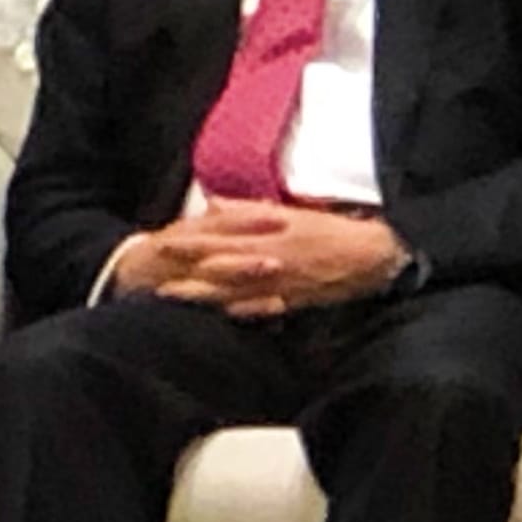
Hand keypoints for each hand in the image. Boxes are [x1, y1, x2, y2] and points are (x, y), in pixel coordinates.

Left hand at [144, 201, 407, 318]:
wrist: (369, 255)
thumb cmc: (330, 231)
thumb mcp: (289, 214)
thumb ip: (249, 211)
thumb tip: (215, 205)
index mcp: (265, 236)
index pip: (219, 239)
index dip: (189, 242)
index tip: (162, 241)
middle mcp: (267, 260)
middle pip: (217, 268)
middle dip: (184, 272)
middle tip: (152, 277)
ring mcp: (277, 284)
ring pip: (231, 291)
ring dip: (200, 295)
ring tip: (170, 298)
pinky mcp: (290, 302)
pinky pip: (257, 309)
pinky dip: (235, 312)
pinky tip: (216, 315)